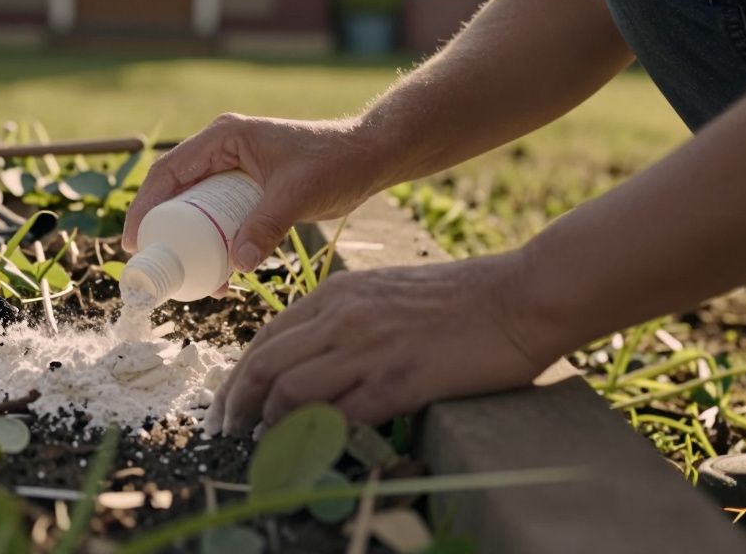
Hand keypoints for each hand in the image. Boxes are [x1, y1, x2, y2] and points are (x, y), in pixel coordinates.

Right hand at [124, 113, 388, 273]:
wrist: (369, 156)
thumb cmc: (336, 163)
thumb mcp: (298, 194)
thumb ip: (267, 225)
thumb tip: (236, 263)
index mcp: (223, 137)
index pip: (168, 173)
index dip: (144, 207)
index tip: (134, 243)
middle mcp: (221, 150)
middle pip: (174, 192)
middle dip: (163, 231)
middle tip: (158, 268)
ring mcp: (232, 169)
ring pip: (195, 208)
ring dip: (189, 241)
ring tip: (194, 279)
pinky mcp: (246, 188)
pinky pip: (217, 216)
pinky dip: (214, 243)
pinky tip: (223, 273)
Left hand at [206, 253, 550, 435]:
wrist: (518, 296)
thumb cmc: (458, 299)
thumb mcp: (383, 294)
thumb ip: (342, 322)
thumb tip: (306, 364)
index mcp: (337, 295)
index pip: (264, 338)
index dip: (237, 378)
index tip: (227, 407)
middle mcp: (343, 317)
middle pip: (263, 365)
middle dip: (236, 406)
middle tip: (228, 435)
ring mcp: (370, 348)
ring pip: (289, 390)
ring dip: (268, 425)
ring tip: (262, 448)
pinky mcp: (400, 379)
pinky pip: (341, 414)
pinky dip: (317, 436)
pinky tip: (311, 451)